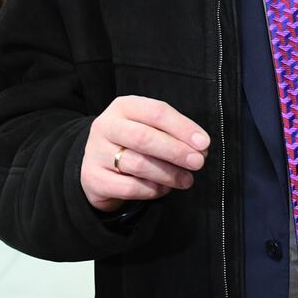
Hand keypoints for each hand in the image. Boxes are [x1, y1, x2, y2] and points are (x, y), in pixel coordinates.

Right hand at [81, 96, 208, 211]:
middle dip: (175, 151)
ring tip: (186, 180)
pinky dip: (151, 190)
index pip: (156, 112)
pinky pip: (128, 187)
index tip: (204, 143)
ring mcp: (95, 152)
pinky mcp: (93, 178)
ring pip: (137, 164)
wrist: (98, 166)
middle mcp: (106, 126)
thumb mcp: (149, 128)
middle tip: (198, 163)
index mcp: (123, 107)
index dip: (183, 128)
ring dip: (168, 174)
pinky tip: (163, 189)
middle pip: (144, 137)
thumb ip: (173, 134)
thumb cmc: (132, 144)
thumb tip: (201, 148)